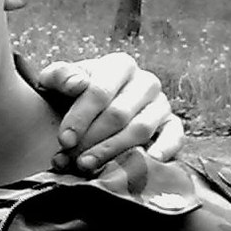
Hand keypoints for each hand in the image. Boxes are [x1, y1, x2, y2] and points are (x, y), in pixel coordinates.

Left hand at [37, 52, 182, 171]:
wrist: (88, 110)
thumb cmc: (70, 94)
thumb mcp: (56, 82)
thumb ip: (60, 76)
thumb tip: (78, 84)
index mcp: (119, 65)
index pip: (99, 92)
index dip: (80, 118)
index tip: (64, 140)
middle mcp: (145, 81)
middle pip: (119, 114)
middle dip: (92, 139)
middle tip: (72, 159)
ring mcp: (161, 104)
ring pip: (141, 129)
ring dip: (113, 150)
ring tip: (88, 165)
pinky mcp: (172, 124)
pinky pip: (174, 136)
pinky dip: (164, 148)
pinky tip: (148, 160)